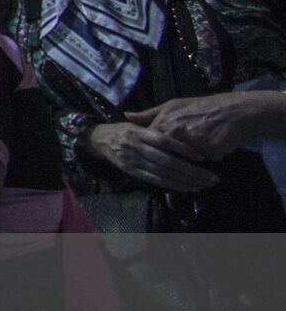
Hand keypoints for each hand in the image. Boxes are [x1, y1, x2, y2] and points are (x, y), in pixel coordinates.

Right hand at [84, 122, 217, 191]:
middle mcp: (136, 148)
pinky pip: (156, 181)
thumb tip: (176, 123)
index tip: (202, 157)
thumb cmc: (123, 130)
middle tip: (212, 177)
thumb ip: (153, 123)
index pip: (163, 141)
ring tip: (205, 184)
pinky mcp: (133, 172)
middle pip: (167, 162)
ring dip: (186, 181)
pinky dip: (174, 185)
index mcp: (139, 133)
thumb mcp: (136, 122)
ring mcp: (134, 162)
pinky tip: (188, 187)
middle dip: (191, 171)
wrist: (99, 140)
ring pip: (164, 174)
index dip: (183, 149)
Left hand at [125, 93, 271, 160]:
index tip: (157, 153)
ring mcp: (192, 144)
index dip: (154, 151)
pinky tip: (214, 149)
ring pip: (185, 161)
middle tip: (181, 158)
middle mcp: (175, 134)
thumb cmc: (201, 107)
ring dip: (191, 161)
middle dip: (172, 161)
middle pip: (166, 157)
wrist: (235, 111)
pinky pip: (205, 162)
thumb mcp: (172, 105)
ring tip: (199, 152)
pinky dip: (209, 158)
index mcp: (163, 124)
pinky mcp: (209, 152)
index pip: (151, 146)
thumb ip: (148, 114)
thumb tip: (126, 115)